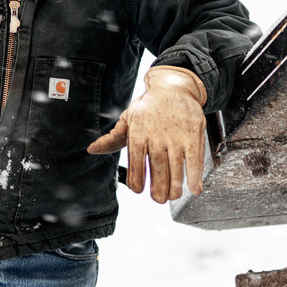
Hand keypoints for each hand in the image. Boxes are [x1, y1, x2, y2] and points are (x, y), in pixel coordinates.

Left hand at [87, 65, 207, 201]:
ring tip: (173, 196)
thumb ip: (112, 139)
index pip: (135, 159)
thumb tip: (92, 150)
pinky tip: (194, 188)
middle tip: (157, 199)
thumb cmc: (149, 108)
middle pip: (158, 167)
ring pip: (176, 167)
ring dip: (175, 185)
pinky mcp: (193, 136)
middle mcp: (157, 135)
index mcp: (138, 132)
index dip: (137, 177)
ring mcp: (176, 136)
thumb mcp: (128, 119)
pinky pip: (195, 159)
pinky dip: (195, 176)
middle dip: (158, 187)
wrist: (174, 87)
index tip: (138, 190)